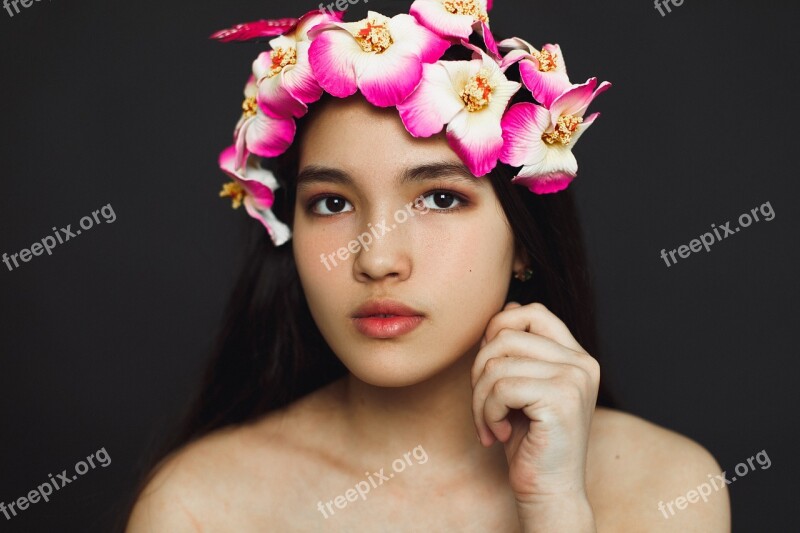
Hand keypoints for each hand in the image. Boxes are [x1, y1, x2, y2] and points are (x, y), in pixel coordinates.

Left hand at [471, 302, 599, 531]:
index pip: (532, 311)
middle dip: (479, 369)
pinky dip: (487, 413)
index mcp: (576, 356)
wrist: (549, 490)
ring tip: (490, 424)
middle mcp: (581, 362)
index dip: (499, 329)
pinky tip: (501, 433)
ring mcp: (574, 379)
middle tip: (483, 403)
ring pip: (497, 363)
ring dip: (479, 398)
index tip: (490, 369)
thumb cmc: (529, 441)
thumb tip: (507, 307)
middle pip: (506, 334)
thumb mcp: (521, 387)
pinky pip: (500, 389)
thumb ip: (518, 351)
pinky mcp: (561, 399)